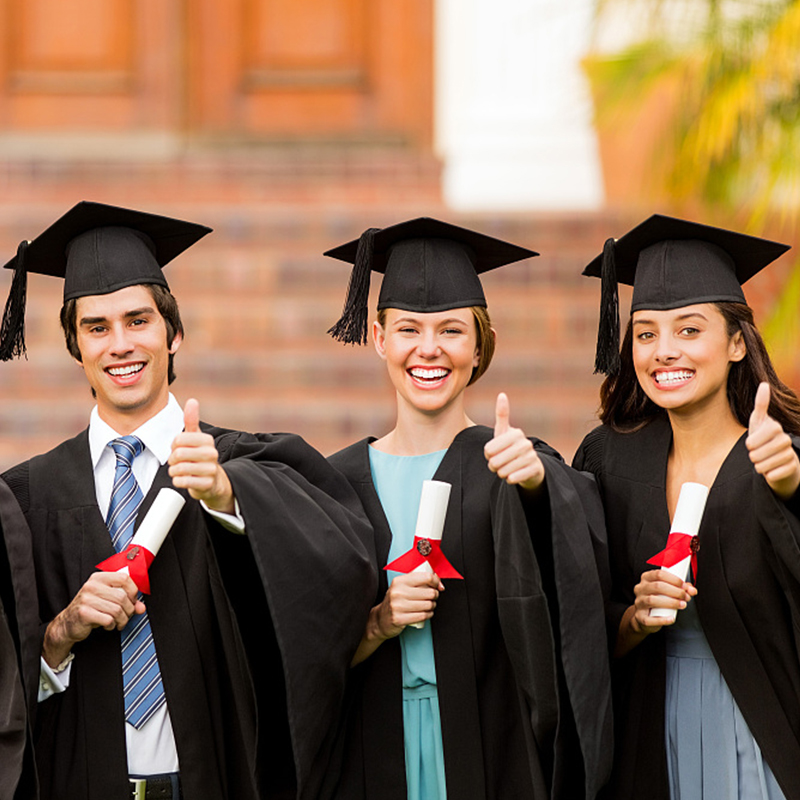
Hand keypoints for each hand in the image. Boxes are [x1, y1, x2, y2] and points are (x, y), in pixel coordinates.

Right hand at [43, 572, 144, 666]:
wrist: (67, 624)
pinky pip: (108, 619)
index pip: (124, 578)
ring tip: (118, 622)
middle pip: (122, 596)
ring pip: (117, 609)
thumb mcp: (108, 600)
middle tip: (126, 615)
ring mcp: (86, 599)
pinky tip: (108, 625)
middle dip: (129, 610)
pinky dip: (112, 625)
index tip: (132, 600)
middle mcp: (91, 586)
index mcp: (99, 578)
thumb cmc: (90, 609)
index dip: (133, 591)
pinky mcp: (84, 613)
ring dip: (122, 619)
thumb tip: (141, 607)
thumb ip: (127, 601)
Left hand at [168, 398, 234, 512]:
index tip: (178, 449)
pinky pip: (183, 481)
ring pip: (180, 469)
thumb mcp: (196, 438)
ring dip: (174, 471)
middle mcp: (212, 454)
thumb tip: (192, 400)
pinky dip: (178, 481)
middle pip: (179, 454)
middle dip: (173, 459)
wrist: (213, 481)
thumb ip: (192, 420)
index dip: (174, 446)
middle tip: (177, 462)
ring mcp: (210, 470)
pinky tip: (183, 479)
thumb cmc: (199, 456)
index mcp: (207, 440)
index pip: (179, 440)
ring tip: (180, 471)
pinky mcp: (207, 484)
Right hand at [372, 571, 443, 639]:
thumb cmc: (395, 601)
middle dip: (435, 595)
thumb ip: (418, 581)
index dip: (436, 581)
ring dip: (432, 606)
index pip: (425, 577)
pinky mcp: (399, 619)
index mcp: (399, 581)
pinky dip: (428, 615)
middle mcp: (397, 592)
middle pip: (429, 592)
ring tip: (429, 606)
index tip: (438, 585)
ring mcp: (398, 606)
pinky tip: (426, 613)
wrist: (380, 619)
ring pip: (427, 605)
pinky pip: (422, 616)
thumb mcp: (402, 587)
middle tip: (432, 597)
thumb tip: (438, 582)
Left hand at [484, 392, 544, 491]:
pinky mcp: (535, 470)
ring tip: (506, 469)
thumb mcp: (504, 432)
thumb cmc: (511, 447)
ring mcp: (532, 457)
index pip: (488, 450)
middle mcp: (525, 443)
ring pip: (503, 471)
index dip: (487, 455)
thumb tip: (502, 394)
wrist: (529, 466)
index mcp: (516, 433)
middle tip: (499, 464)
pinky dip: (510, 479)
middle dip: (493, 466)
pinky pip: (513, 478)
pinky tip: (513, 475)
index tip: (492, 453)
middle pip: (495, 461)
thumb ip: (502, 414)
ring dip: (501, 473)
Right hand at [630, 569, 695, 634]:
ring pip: (652, 600)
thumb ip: (680, 588)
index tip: (684, 586)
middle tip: (686, 597)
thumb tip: (692, 590)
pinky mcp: (640, 617)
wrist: (645, 616)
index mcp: (646, 579)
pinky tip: (671, 618)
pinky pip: (649, 619)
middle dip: (675, 591)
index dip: (674, 579)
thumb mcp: (667, 591)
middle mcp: (640, 589)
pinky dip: (662, 619)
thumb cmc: (658, 599)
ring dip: (671, 603)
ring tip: (682, 605)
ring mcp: (639, 603)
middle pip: (657, 586)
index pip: (658, 574)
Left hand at [746, 382, 799, 498]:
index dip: (752, 442)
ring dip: (759, 466)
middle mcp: (786, 440)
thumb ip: (760, 404)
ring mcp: (791, 454)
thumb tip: (764, 384)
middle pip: (760, 452)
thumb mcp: (758, 421)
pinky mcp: (793, 468)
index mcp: (775, 428)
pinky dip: (768, 474)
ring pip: (766, 464)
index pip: (759, 437)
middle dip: (754, 455)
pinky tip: (770, 471)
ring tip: (761, 463)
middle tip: (755, 455)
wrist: (776, 459)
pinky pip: (774, 475)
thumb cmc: (763, 438)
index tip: (750, 444)